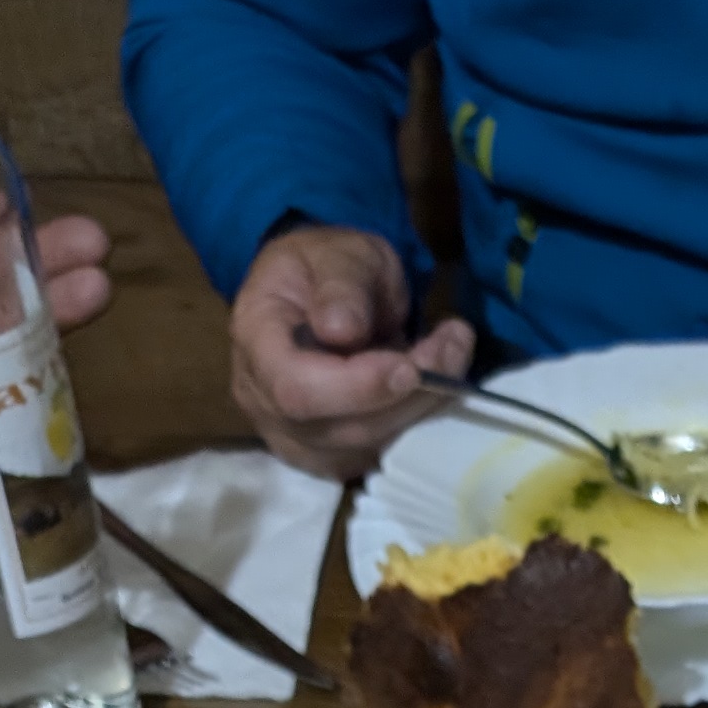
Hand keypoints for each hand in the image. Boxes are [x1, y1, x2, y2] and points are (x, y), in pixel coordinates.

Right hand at [230, 224, 472, 479]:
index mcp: (254, 342)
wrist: (319, 292)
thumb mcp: (335, 253)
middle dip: (405, 395)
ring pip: (367, 446)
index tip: (408, 366)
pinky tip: (437, 381)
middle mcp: (265, 402)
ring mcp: (296, 438)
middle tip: (453, 345)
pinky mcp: (331, 454)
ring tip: (453, 350)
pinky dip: (417, 419)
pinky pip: (379, 452)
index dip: (355, 388)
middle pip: (339, 428)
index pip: (296, 390)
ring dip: (422, 406)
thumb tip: (341, 329)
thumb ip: (340, 285)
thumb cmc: (324, 267)